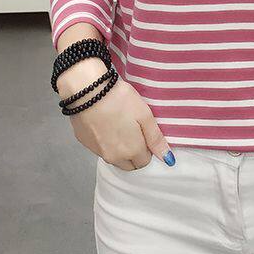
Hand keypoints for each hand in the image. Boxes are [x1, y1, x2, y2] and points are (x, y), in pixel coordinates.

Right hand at [57, 57, 174, 170]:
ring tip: (119, 124)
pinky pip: (100, 149)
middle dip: (134, 152)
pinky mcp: (85, 143)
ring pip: (114, 158)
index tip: (144, 132)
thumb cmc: (120, 100)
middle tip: (133, 129)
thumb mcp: (145, 116)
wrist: (88, 90)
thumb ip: (156, 139)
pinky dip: (105, 141)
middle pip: (129, 164)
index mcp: (131, 152)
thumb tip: (168, 159)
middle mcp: (114, 157)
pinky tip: (106, 124)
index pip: (145, 161)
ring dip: (119, 148)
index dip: (147, 147)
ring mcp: (97, 151)